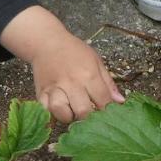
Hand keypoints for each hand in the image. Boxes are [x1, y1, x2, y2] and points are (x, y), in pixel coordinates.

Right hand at [2, 8, 124, 121]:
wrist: (46, 43)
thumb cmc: (74, 51)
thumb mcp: (96, 61)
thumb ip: (108, 83)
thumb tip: (120, 102)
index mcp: (89, 75)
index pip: (103, 101)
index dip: (108, 111)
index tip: (108, 114)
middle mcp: (72, 83)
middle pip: (83, 111)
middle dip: (89, 118)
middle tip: (90, 115)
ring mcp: (55, 89)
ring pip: (62, 113)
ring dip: (69, 117)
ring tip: (73, 112)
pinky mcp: (41, 93)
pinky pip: (46, 111)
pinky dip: (52, 114)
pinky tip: (59, 110)